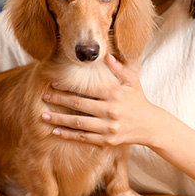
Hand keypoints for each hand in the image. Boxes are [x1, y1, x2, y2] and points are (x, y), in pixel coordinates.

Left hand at [41, 54, 163, 147]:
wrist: (151, 126)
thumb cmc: (139, 100)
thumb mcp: (132, 81)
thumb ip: (118, 68)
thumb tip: (105, 54)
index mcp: (114, 94)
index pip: (86, 88)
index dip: (68, 86)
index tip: (53, 83)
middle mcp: (110, 111)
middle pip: (79, 105)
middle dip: (59, 101)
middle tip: (44, 97)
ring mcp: (108, 127)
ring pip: (78, 123)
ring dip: (59, 120)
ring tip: (43, 116)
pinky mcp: (107, 140)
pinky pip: (83, 138)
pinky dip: (68, 135)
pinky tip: (55, 132)